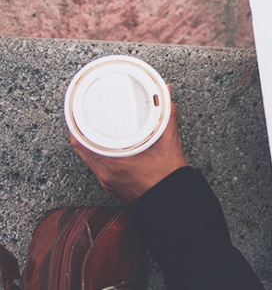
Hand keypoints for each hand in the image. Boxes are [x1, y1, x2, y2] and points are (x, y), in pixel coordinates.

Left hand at [71, 89, 188, 202]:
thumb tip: (167, 94)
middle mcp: (106, 174)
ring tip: (91, 127)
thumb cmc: (170, 177)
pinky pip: (95, 166)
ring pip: (87, 158)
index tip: (76, 111)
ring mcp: (107, 181)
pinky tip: (103, 146)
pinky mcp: (111, 185)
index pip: (82, 141)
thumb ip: (167, 115)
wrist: (172, 200)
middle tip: (82, 113)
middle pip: (81, 149)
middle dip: (80, 130)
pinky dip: (96, 153)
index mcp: (115, 162)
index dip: (76, 124)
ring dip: (87, 143)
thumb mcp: (170, 142)